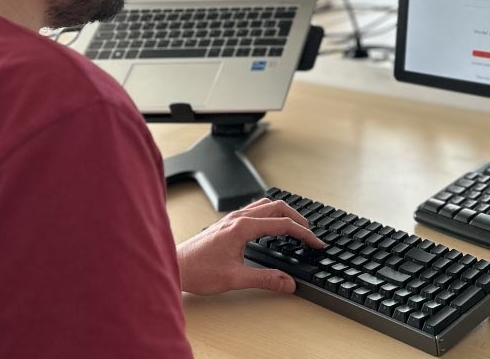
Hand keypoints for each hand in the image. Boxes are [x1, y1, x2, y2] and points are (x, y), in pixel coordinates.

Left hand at [176, 198, 323, 295]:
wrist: (174, 266)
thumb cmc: (198, 271)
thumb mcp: (235, 279)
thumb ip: (265, 279)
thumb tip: (288, 283)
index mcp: (243, 227)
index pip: (283, 224)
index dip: (303, 233)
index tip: (315, 242)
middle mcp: (238, 218)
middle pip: (277, 207)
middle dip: (297, 218)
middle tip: (309, 233)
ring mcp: (232, 218)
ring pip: (265, 205)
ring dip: (284, 213)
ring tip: (294, 227)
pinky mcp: (227, 223)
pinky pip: (255, 210)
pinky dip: (270, 214)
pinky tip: (270, 228)